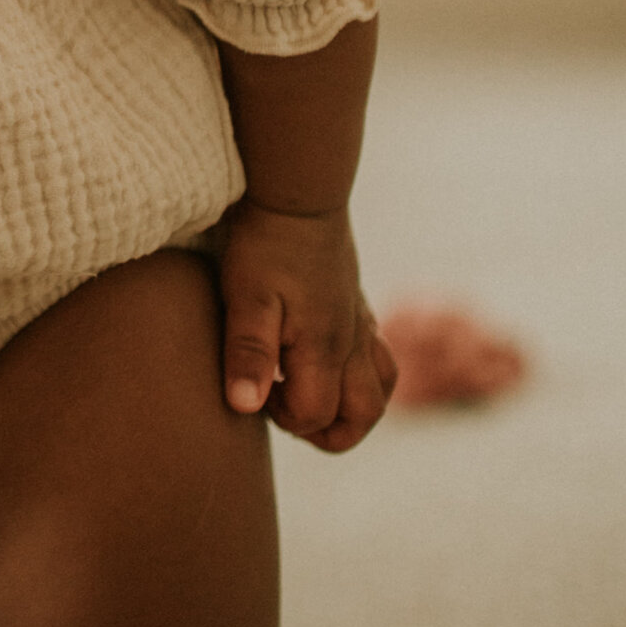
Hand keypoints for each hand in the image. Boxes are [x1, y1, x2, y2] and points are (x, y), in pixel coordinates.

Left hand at [217, 200, 395, 452]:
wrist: (298, 194)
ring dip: (350, 410)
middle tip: (283, 408)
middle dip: (326, 432)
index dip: (282, 417)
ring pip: (380, 391)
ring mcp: (360, 326)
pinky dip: (361, 378)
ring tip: (306, 396)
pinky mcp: (358, 309)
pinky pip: (380, 360)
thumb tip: (245, 407)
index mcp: (325, 348)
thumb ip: (248, 354)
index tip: (254, 389)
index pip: (316, 415)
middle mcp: (352, 343)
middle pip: (363, 416)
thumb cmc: (266, 245)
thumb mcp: (246, 298)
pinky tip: (323, 363)